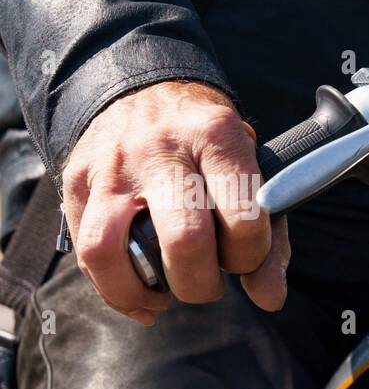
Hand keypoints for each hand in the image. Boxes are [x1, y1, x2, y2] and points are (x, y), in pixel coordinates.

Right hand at [61, 81, 289, 323]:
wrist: (146, 90)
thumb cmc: (211, 146)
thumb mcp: (253, 173)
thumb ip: (271, 238)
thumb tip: (270, 298)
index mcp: (216, 138)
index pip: (242, 220)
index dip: (250, 256)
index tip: (246, 255)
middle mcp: (160, 149)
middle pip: (183, 240)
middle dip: (202, 283)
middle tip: (209, 280)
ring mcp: (111, 167)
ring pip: (109, 250)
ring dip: (142, 290)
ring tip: (165, 295)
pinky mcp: (76, 183)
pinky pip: (85, 255)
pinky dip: (115, 290)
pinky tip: (140, 294)